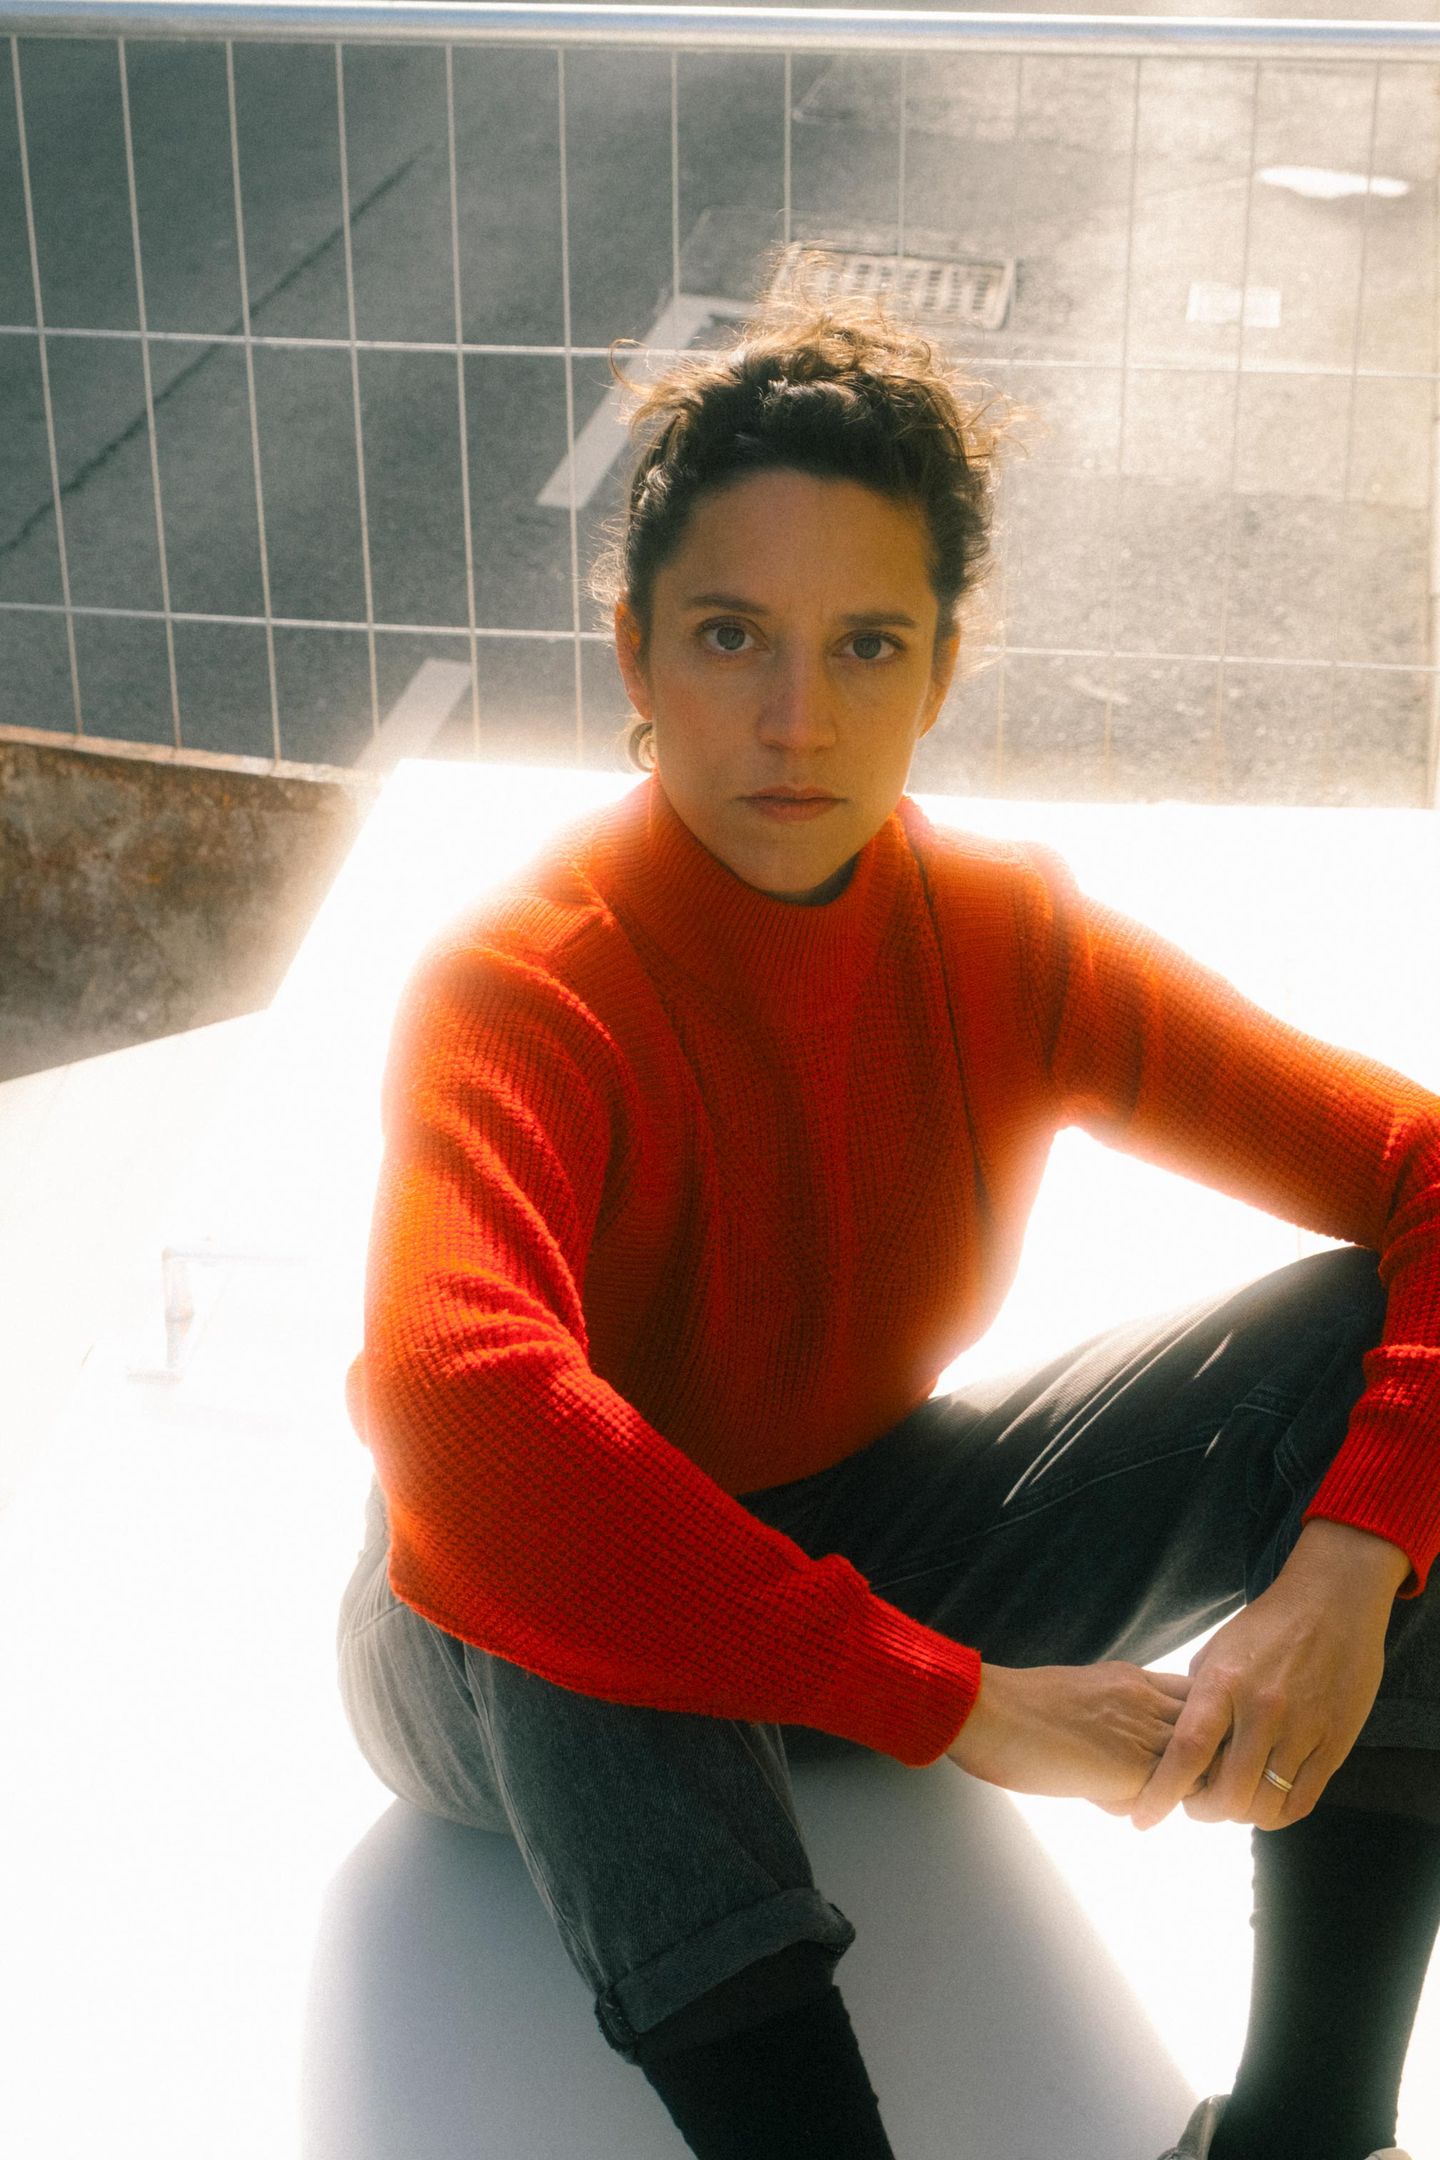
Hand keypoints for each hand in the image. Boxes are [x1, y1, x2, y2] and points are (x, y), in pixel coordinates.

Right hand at [946, 1659, 1191, 1813]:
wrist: (988, 1712)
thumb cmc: (1016, 1707)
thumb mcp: (1079, 1693)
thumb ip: (1112, 1716)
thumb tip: (1121, 1756)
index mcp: (1131, 1678)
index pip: (1196, 1699)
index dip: (1199, 1728)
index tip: (1185, 1751)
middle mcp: (1146, 1700)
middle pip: (1213, 1730)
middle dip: (1205, 1761)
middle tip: (1180, 1786)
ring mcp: (1143, 1732)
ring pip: (1199, 1766)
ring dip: (1182, 1788)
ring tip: (1143, 1799)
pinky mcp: (1132, 1769)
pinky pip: (1170, 1795)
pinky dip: (1152, 1807)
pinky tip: (1111, 1803)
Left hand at [1126, 1523, 1406, 1832]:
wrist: (1333, 1603)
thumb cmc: (1266, 1627)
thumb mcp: (1217, 1652)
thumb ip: (1198, 1699)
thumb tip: (1177, 1744)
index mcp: (1224, 1684)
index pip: (1187, 1751)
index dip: (1162, 1793)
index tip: (1143, 1819)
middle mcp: (1263, 1710)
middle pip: (1227, 1793)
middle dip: (1203, 1811)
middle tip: (1195, 1804)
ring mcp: (1302, 1729)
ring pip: (1265, 1806)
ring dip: (1241, 1814)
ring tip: (1231, 1800)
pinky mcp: (1334, 1744)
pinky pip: (1302, 1802)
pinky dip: (1277, 1814)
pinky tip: (1264, 1800)